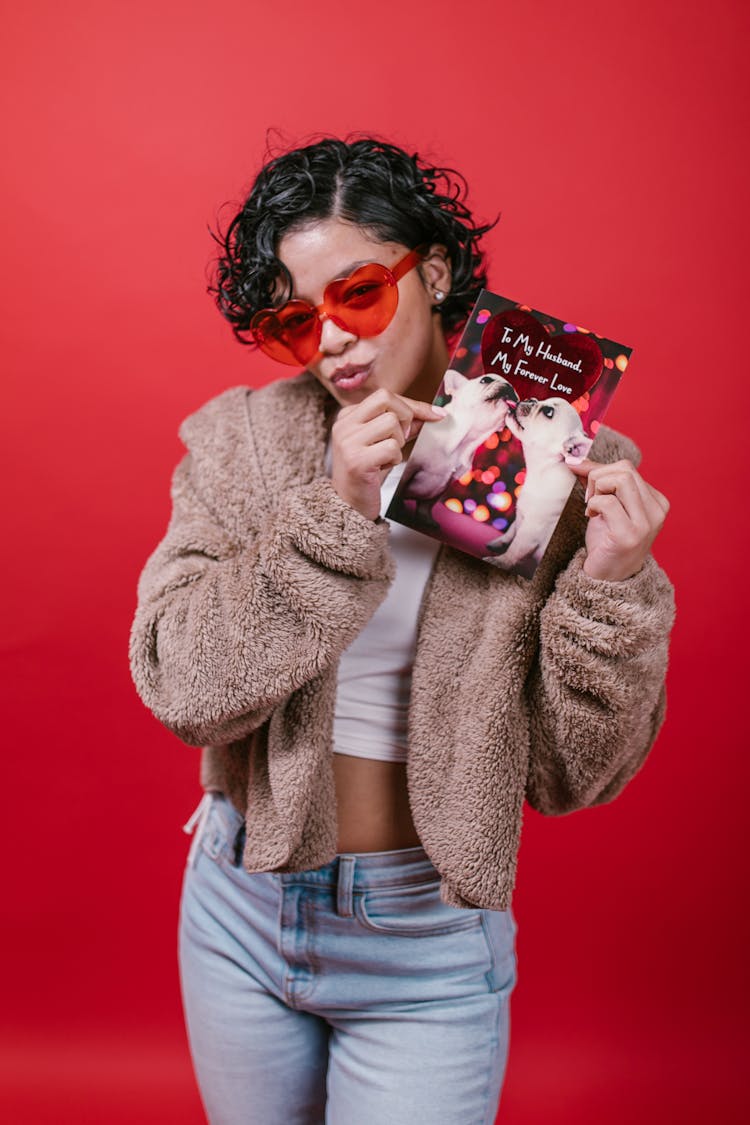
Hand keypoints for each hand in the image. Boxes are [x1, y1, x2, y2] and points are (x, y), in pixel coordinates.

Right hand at [330, 388, 446, 520]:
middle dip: (405, 417)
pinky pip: (391, 447)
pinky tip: (382, 468)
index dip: (413, 404)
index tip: (436, 414)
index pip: (384, 396)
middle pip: (386, 400)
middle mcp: (344, 425)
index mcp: (348, 416)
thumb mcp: (383, 442)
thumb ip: (404, 425)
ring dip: (398, 443)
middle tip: (401, 439)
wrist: (349, 505)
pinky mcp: (357, 461)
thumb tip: (434, 412)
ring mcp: (348, 442)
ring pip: (391, 423)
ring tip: (387, 457)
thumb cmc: (368, 473)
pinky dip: (394, 459)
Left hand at [567, 458, 669, 581]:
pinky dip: (593, 505)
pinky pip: (607, 502)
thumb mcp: (607, 507)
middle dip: (598, 478)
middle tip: (590, 500)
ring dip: (597, 490)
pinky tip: (592, 518)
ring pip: (620, 480)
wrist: (607, 579)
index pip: (627, 467)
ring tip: (592, 508)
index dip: (600, 470)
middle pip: (625, 469)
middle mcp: (657, 510)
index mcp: (656, 501)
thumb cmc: (606, 541)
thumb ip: (600, 482)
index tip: (585, 482)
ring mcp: (646, 523)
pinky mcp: (630, 535)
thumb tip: (575, 457)